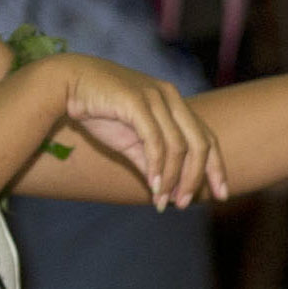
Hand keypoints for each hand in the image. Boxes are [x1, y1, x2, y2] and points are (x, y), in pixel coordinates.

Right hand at [43, 54, 221, 204]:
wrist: (66, 84)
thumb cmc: (99, 110)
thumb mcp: (131, 141)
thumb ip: (150, 163)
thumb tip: (166, 192)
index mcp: (175, 104)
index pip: (206, 138)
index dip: (216, 168)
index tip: (221, 194)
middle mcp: (170, 98)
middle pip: (200, 144)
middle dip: (196, 178)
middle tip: (185, 204)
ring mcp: (155, 97)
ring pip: (179, 146)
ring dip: (173, 179)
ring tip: (165, 201)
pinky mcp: (137, 101)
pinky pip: (155, 141)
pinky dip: (158, 167)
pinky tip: (154, 187)